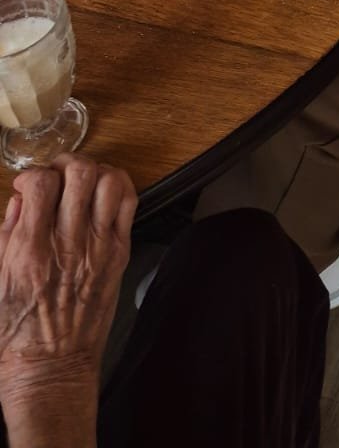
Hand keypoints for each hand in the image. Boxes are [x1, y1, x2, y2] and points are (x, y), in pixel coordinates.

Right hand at [0, 158, 135, 409]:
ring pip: (110, 181)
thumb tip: (18, 201)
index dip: (31, 175)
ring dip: (94, 171)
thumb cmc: (16, 337)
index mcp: (30, 252)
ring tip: (80, 182)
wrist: (50, 373)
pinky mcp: (119, 255)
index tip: (26, 185)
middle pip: (79, 173)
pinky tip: (102, 195)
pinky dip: (118, 187)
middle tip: (55, 175)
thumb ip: (6, 237)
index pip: (40, 184)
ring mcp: (99, 249)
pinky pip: (129, 204)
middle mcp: (68, 245)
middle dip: (65, 163)